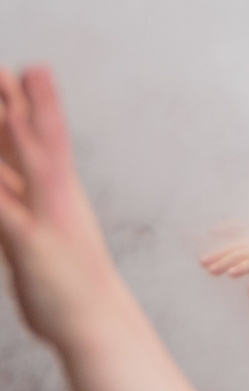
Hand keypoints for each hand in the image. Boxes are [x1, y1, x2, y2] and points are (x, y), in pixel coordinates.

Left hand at [0, 66, 125, 351]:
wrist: (97, 324)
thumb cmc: (70, 288)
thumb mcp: (47, 245)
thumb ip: (26, 218)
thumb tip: (15, 201)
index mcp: (59, 196)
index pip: (41, 139)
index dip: (30, 104)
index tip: (18, 71)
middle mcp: (55, 197)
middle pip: (33, 138)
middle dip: (17, 101)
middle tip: (5, 66)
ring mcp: (46, 216)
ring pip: (24, 160)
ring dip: (11, 126)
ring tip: (4, 86)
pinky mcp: (32, 241)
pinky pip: (5, 208)